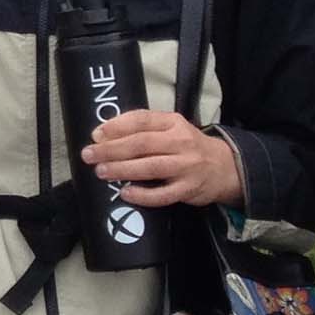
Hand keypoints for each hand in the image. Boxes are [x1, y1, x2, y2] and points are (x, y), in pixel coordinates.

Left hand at [84, 110, 242, 206]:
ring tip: (101, 171)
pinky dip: (143, 195)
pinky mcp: (189, 189)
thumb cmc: (188, 146)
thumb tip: (104, 134)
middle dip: (112, 149)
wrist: (225, 167)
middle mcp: (181, 142)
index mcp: (173, 123)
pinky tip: (126, 193)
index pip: (142, 119)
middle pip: (142, 144)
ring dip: (122, 169)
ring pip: (150, 167)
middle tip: (89, 155)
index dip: (117, 126)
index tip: (96, 134)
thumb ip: (143, 128)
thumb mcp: (171, 128)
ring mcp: (186, 166)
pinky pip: (163, 194)